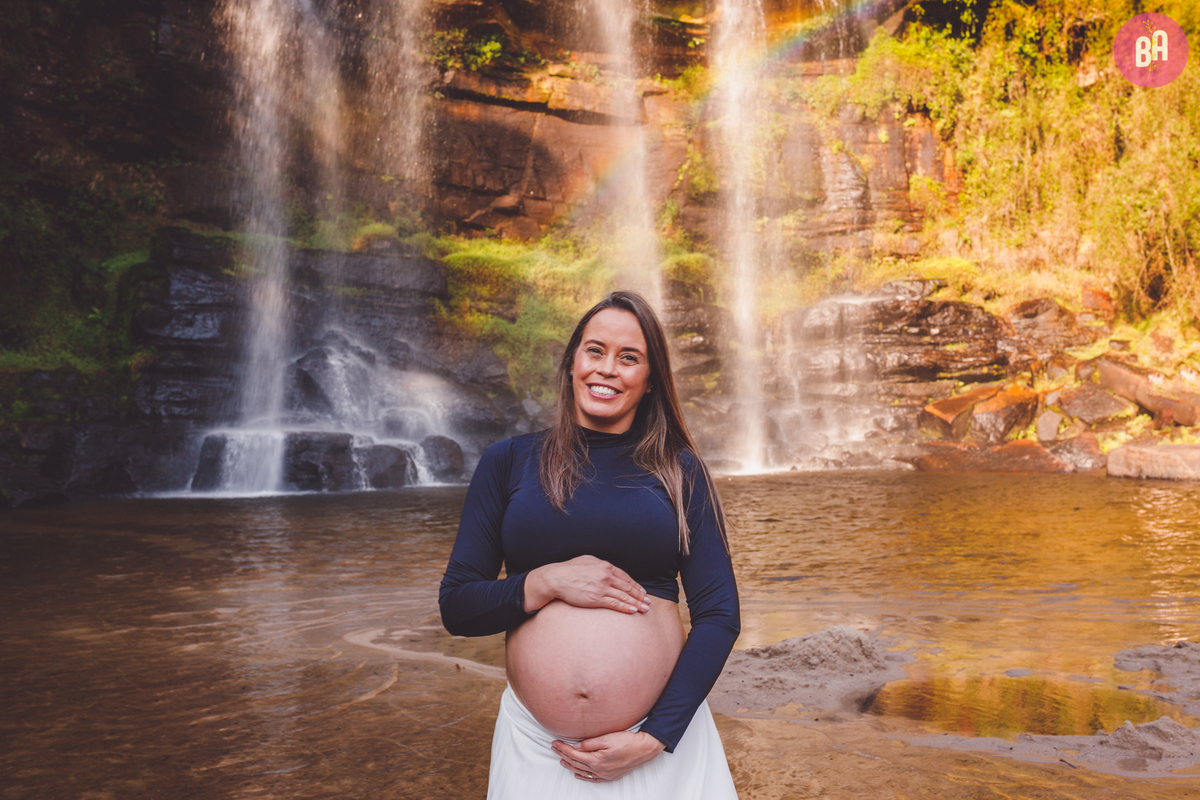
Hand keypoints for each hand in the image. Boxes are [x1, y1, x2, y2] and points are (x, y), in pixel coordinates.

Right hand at [523, 555, 649, 613]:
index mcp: (605, 566)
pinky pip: (614, 603)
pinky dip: (625, 607)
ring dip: (636, 603)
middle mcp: (606, 576)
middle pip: (628, 587)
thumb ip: (600, 565)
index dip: (635, 586)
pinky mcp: (596, 598)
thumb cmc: (569, 570)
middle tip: (648, 602)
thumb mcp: (587, 560)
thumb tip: (608, 569)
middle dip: (640, 596)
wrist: (555, 579)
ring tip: (644, 609)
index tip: (642, 592)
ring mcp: (602, 587)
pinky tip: (632, 611)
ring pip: (624, 596)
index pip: (625, 577)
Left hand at [552, 730, 665, 781]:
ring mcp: (604, 774)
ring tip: (561, 760)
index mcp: (596, 760)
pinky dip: (583, 776)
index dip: (563, 748)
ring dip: (570, 765)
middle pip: (576, 762)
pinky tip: (578, 774)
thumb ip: (589, 743)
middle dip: (563, 755)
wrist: (643, 749)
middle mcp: (598, 769)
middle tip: (554, 748)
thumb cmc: (627, 742)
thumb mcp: (606, 738)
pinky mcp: (610, 776)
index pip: (573, 754)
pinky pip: (592, 779)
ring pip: (582, 771)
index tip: (555, 742)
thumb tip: (576, 746)